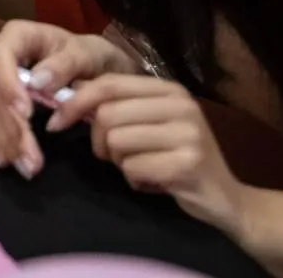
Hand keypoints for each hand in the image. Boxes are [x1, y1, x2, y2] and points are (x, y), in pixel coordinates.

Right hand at [0, 20, 137, 177]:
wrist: (95, 68)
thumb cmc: (90, 56)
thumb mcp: (87, 55)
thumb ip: (65, 64)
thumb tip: (36, 82)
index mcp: (18, 35)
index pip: (1, 56)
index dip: (8, 84)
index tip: (26, 114)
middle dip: (11, 126)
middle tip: (31, 158)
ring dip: (6, 141)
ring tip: (27, 167)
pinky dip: (0, 142)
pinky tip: (8, 160)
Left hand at [46, 75, 271, 243]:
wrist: (226, 199)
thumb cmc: (178, 160)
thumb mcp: (151, 124)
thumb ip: (119, 107)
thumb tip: (68, 94)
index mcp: (169, 89)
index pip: (108, 83)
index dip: (75, 102)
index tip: (56, 122)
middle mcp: (181, 104)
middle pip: (107, 114)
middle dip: (99, 142)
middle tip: (114, 157)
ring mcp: (187, 132)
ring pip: (116, 141)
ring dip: (118, 162)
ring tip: (140, 167)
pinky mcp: (187, 163)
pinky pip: (132, 168)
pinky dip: (134, 179)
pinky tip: (153, 181)